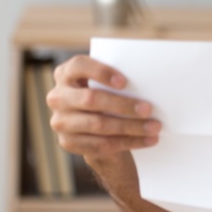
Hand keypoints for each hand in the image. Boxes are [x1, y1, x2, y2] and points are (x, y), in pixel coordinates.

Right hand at [46, 55, 160, 155]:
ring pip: (98, 125)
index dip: (101, 72)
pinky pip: (100, 145)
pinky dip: (128, 142)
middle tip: (148, 109)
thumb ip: (116, 80)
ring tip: (154, 127)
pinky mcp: (68, 142)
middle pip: (91, 99)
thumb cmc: (106, 94)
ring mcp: (60, 121)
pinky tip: (147, 140)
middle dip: (123, 105)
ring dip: (130, 127)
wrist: (95, 125)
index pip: (79, 66)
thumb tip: (149, 81)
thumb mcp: (105, 83)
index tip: (125, 82)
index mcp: (66, 73)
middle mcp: (58, 97)